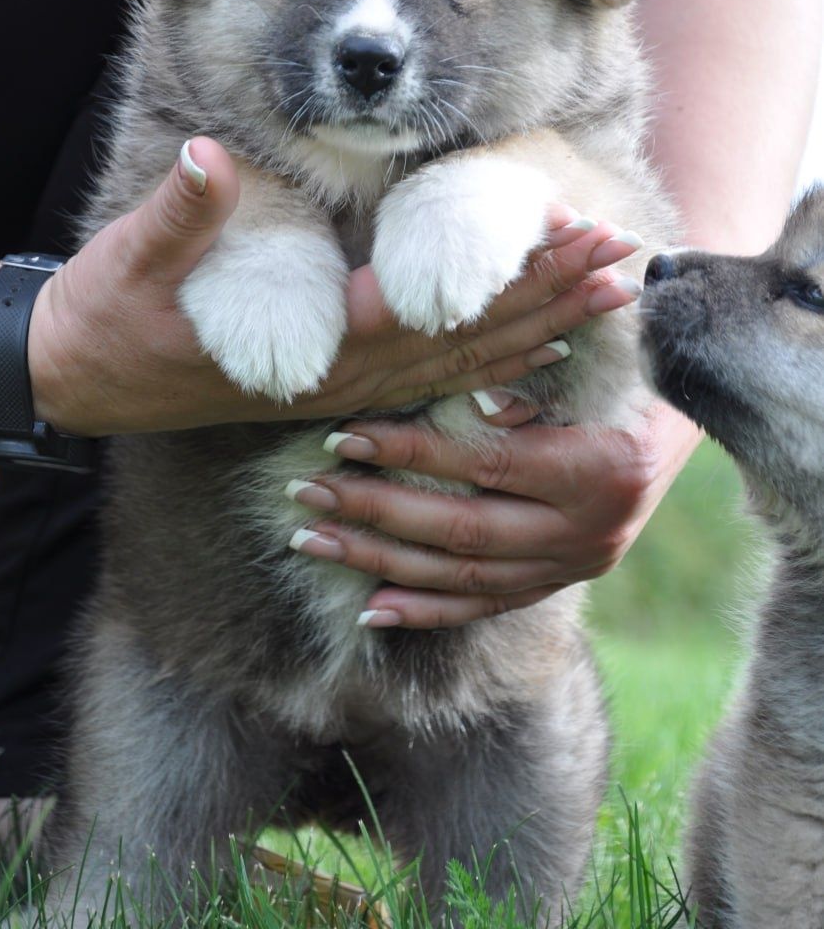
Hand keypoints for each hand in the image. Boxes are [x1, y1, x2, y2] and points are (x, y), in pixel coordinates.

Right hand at [27, 138, 644, 435]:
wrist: (82, 381)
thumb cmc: (110, 322)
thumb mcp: (131, 264)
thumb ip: (182, 216)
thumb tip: (212, 159)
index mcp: (313, 348)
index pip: (430, 312)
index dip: (505, 280)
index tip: (573, 241)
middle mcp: (345, 379)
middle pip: (468, 342)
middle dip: (550, 301)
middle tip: (625, 263)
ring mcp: (347, 390)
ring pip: (462, 366)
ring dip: (539, 329)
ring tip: (605, 296)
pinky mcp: (341, 384)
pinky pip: (435, 376)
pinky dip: (495, 358)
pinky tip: (538, 342)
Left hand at [286, 400, 702, 627]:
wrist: (678, 436)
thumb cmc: (625, 386)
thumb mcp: (594, 375)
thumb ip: (539, 391)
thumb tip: (482, 406)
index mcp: (598, 470)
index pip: (486, 465)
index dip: (412, 452)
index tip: (345, 437)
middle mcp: (586, 533)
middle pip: (463, 530)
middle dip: (375, 511)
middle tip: (307, 492)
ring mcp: (571, 568)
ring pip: (464, 576)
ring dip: (380, 560)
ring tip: (313, 540)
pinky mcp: (557, 586)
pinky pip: (485, 606)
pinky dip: (426, 609)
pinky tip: (370, 607)